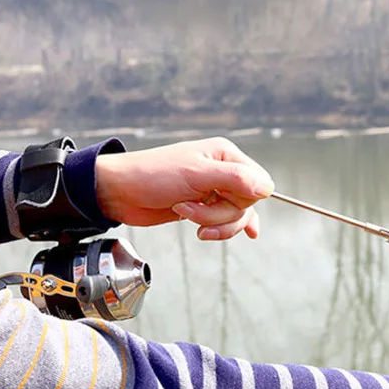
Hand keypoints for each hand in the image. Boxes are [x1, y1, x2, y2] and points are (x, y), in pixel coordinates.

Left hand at [95, 137, 274, 239]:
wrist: (120, 193)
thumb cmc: (151, 175)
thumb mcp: (196, 175)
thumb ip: (235, 179)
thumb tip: (267, 188)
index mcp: (225, 154)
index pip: (258, 182)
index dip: (244, 198)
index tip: (222, 199)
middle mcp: (223, 170)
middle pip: (246, 203)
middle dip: (219, 213)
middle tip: (190, 208)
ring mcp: (214, 190)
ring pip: (235, 216)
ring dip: (212, 221)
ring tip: (185, 214)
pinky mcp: (205, 206)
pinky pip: (227, 221)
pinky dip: (223, 229)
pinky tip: (241, 234)